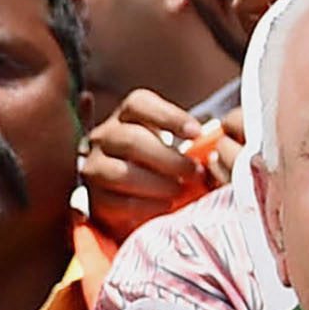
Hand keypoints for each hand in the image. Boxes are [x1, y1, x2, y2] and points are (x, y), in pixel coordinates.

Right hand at [81, 88, 220, 221]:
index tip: (196, 133)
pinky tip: (166, 205)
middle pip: (130, 140)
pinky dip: (147, 205)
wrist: (127, 196)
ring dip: (157, 184)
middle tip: (195, 172)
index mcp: (125, 116)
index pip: (138, 104)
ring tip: (179, 191)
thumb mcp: (167, 142)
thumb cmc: (156, 164)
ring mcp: (95, 167)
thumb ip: (185, 141)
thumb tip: (214, 148)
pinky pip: (119, 202)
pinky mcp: (94, 198)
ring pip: (121, 172)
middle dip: (169, 159)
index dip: (169, 116)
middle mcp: (104, 137)